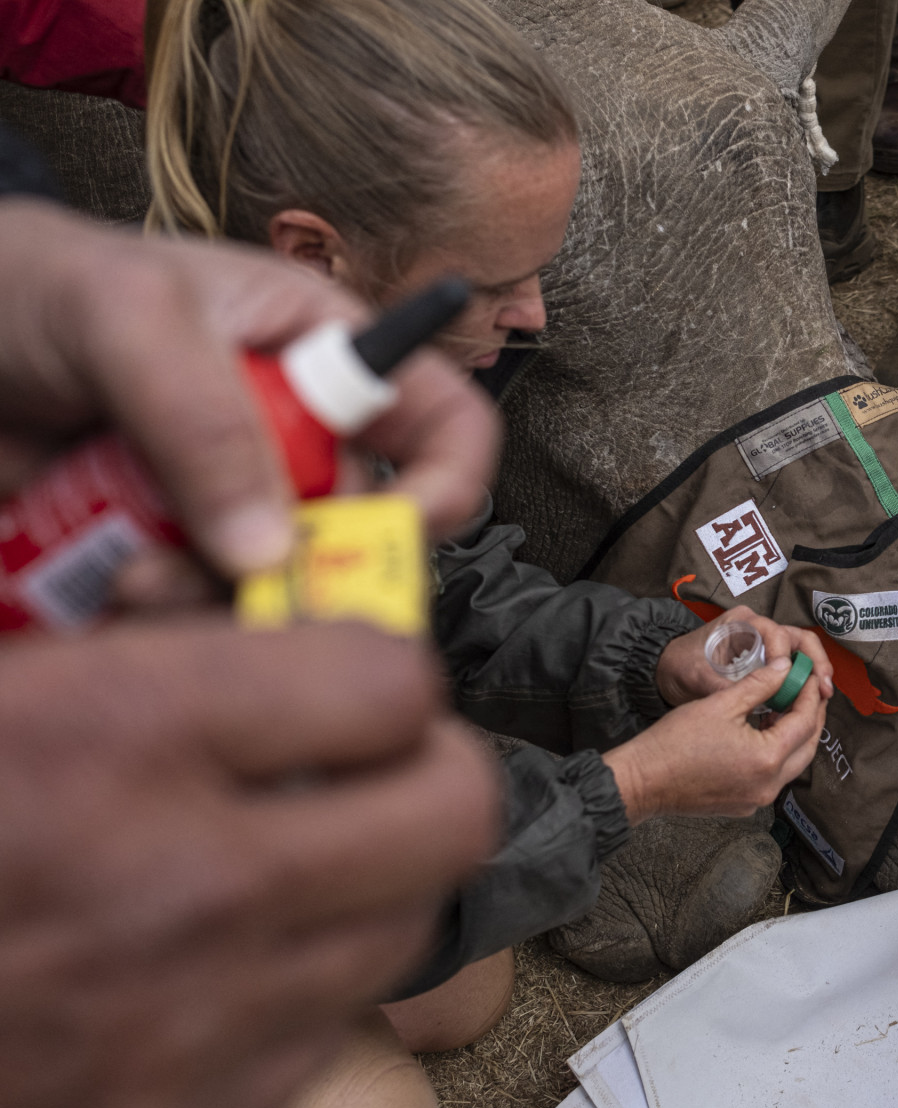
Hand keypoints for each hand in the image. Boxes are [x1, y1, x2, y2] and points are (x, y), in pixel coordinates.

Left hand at [0, 203, 497, 574]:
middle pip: (362, 538)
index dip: (446, 485)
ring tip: (128, 572)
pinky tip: (103, 584)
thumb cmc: (26, 285)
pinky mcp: (170, 562)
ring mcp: (230, 508)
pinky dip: (157, 622)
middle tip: (227, 572)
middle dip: (303, 570)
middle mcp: (293, 441)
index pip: (444, 425)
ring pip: (279, 595)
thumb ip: (205, 419)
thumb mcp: (123, 316)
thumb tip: (270, 547)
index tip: (391, 533)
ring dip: (210, 603)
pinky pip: (198, 623)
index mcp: (322, 354)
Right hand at [0, 621, 497, 1107]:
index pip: (387, 679)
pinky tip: (218, 963)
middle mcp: (188, 885)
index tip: (344, 675)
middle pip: (452, 807)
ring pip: (406, 924)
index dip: (374, 665)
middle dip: (425, 767)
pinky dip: (297, 986)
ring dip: (373, 876)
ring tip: (294, 859)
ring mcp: (197, 1027)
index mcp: (112, 741)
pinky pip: (321, 1034)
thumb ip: (109, 646)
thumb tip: (237, 613)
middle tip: (367, 762)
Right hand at [603, 655, 830, 820]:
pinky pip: (773, 777)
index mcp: (767, 758)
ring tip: (786, 708)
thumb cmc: (675, 742)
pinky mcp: (744, 805)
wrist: (643, 781)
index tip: (809, 676)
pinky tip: (764, 734)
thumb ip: (760, 684)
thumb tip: (785, 668)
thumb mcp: (721, 703)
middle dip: (811, 717)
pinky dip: (777, 755)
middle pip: (807, 747)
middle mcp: (769, 785)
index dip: (810, 695)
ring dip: (794, 737)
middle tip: (808, 691)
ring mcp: (758, 799)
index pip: (805, 722)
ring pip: (792, 764)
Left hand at [655, 606, 834, 705]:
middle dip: (815, 662)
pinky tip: (803, 703)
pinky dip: (801, 682)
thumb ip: (724, 686)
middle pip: (799, 639)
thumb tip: (751, 700)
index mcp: (742, 623)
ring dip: (814, 672)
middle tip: (824, 688)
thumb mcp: (698, 676)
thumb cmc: (681, 665)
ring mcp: (764, 644)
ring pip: (801, 652)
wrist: (669, 670)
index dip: (787, 656)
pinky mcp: (766, 660)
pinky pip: (792, 667)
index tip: (789, 679)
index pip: (777, 633)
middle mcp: (758, 628)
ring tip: (822, 696)